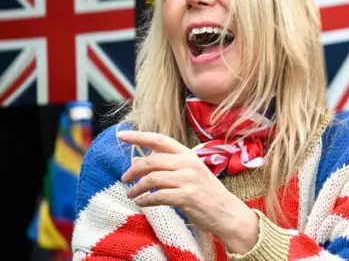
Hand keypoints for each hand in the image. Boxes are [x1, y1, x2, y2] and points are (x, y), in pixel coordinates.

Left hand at [117, 130, 259, 253]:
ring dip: (137, 188)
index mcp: (187, 155)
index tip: (122, 135)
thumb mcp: (188, 173)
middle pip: (152, 160)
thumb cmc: (205, 192)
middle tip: (124, 178)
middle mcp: (188, 164)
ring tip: (131, 194)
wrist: (226, 211)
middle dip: (133, 170)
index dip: (140, 136)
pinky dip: (145, 200)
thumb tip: (138, 160)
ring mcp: (188, 180)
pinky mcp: (187, 197)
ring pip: (152, 179)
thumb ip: (166, 165)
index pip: (160, 140)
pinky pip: (158, 196)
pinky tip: (142, 203)